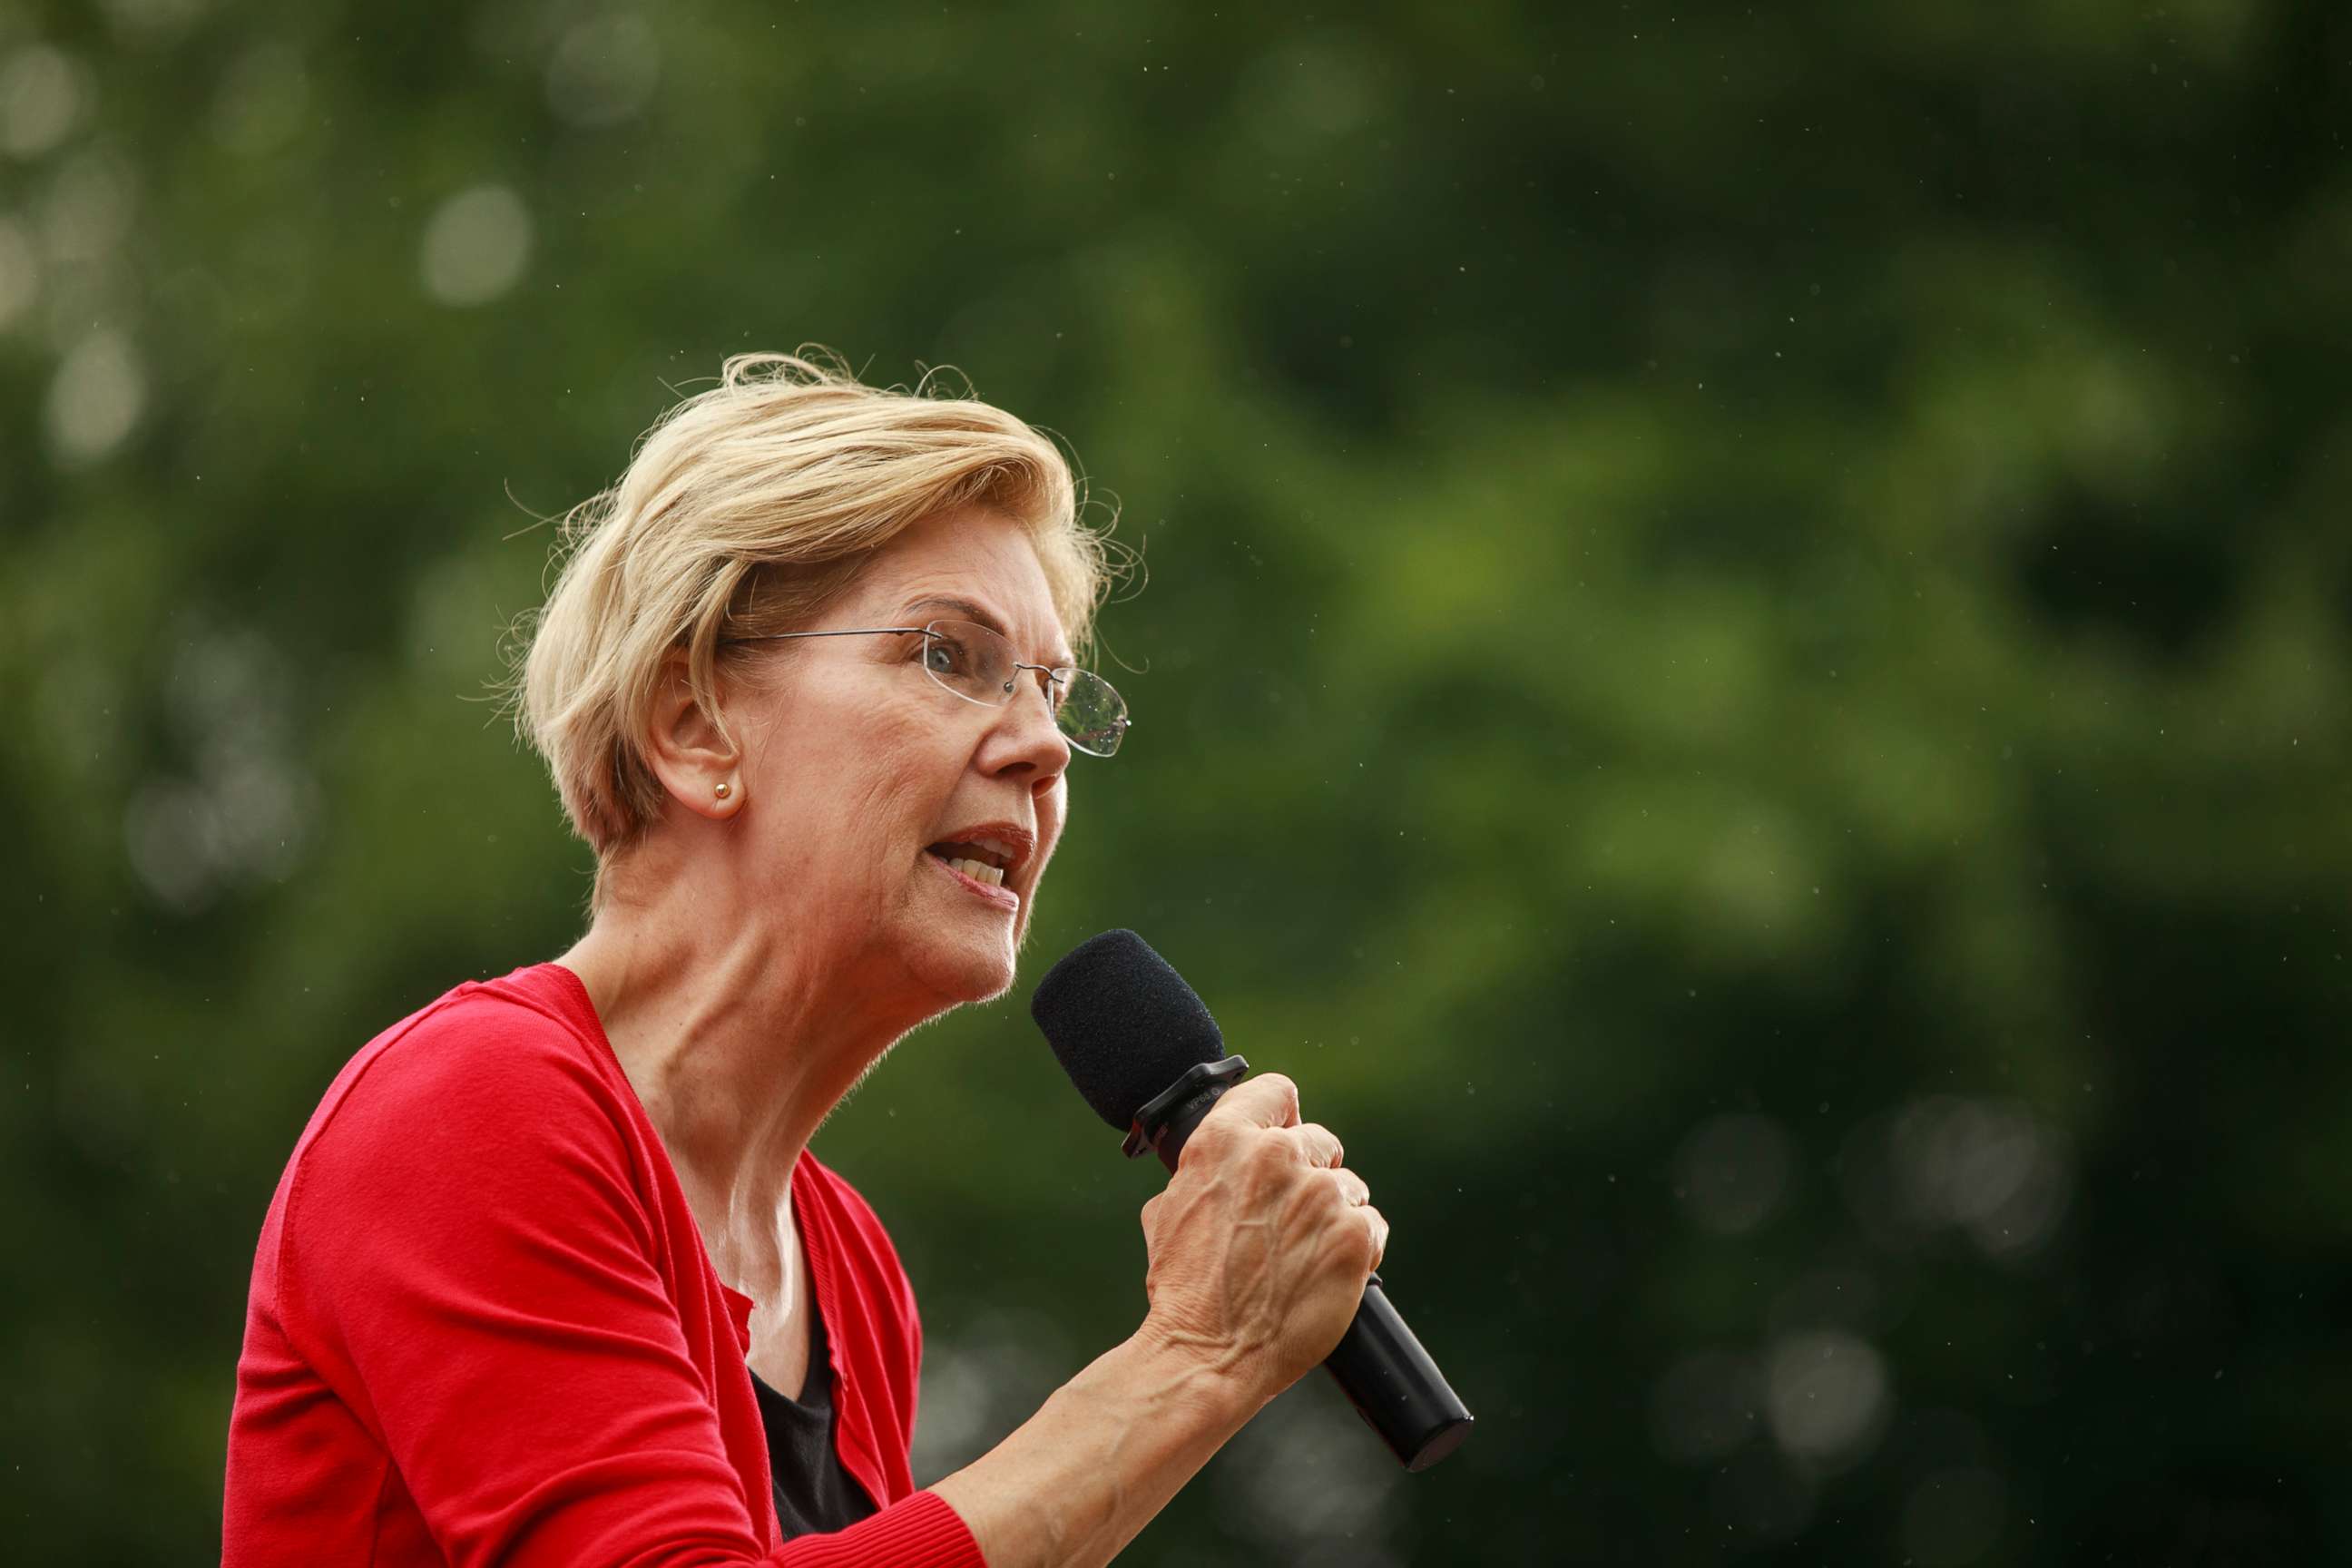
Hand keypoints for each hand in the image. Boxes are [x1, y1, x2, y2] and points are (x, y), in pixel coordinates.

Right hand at [1134, 1073, 1388, 1406]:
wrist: (1207, 1353)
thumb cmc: (1184, 1291)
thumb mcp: (1169, 1210)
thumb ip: (1204, 1171)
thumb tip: (1222, 1162)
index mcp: (1225, 1140)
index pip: (1277, 1092)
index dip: (1284, 1117)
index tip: (1286, 1136)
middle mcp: (1275, 1155)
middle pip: (1319, 1142)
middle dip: (1310, 1176)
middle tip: (1290, 1221)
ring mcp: (1319, 1194)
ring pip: (1349, 1187)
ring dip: (1334, 1215)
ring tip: (1303, 1257)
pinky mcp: (1354, 1235)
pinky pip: (1373, 1225)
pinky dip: (1358, 1248)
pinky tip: (1327, 1274)